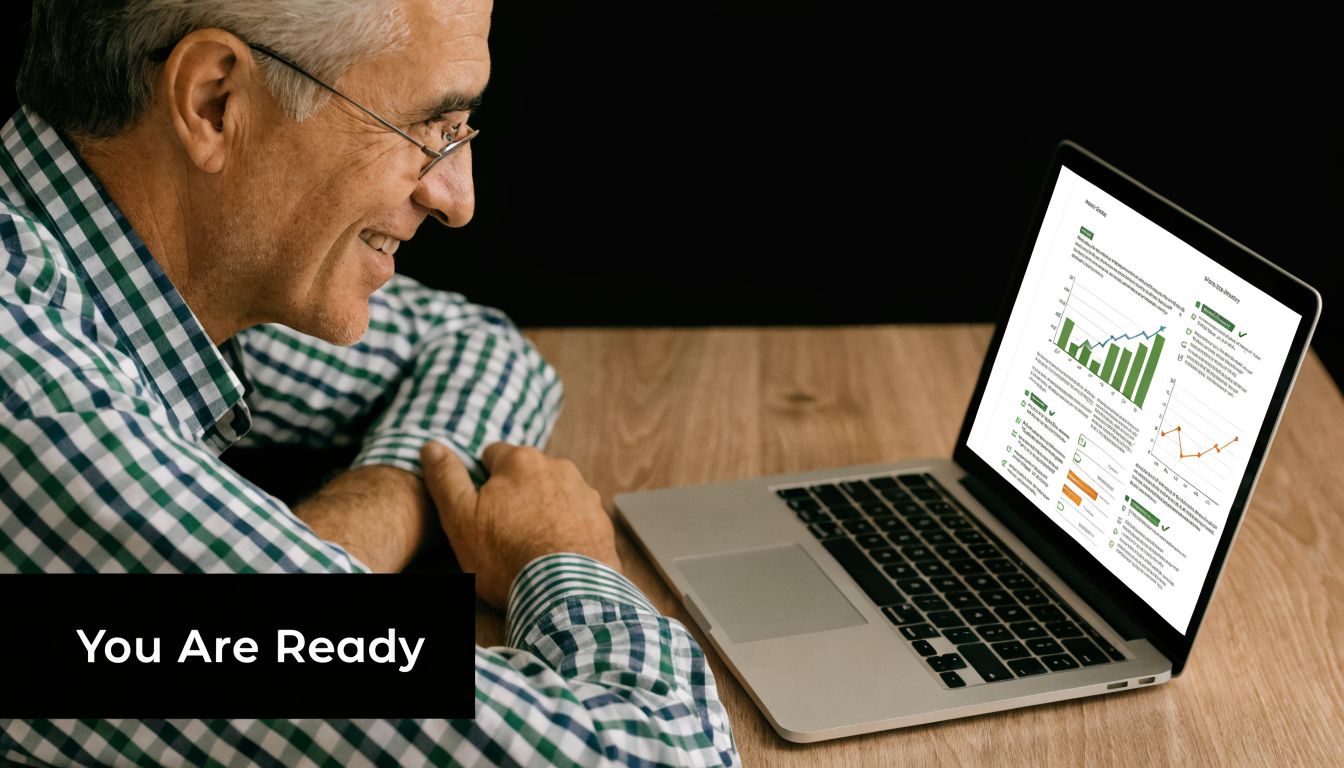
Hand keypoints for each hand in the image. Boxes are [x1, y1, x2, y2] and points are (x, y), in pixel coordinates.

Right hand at [420, 440, 621, 607]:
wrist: (566, 592)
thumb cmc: (507, 556)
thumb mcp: (460, 517)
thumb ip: (446, 478)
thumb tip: (431, 446)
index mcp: (520, 461)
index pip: (493, 455)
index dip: (481, 480)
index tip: (480, 507)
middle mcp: (558, 467)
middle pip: (526, 474)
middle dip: (514, 495)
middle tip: (502, 532)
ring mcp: (584, 493)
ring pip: (553, 494)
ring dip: (541, 510)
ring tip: (529, 546)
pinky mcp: (601, 520)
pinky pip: (575, 516)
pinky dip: (565, 528)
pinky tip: (554, 554)